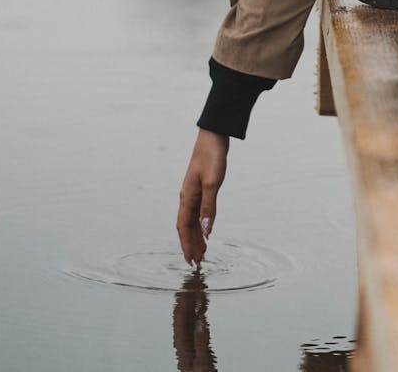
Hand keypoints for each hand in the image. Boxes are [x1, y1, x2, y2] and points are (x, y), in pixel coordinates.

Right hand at [177, 129, 229, 264]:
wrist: (214, 136)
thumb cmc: (212, 156)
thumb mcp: (213, 183)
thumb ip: (209, 207)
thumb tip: (205, 231)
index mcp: (187, 196)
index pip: (183, 226)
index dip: (186, 244)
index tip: (190, 260)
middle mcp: (188, 196)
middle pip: (187, 226)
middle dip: (191, 244)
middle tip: (198, 262)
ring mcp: (194, 191)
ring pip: (193, 220)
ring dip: (196, 236)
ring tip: (202, 251)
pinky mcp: (202, 187)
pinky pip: (199, 211)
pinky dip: (201, 223)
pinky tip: (207, 230)